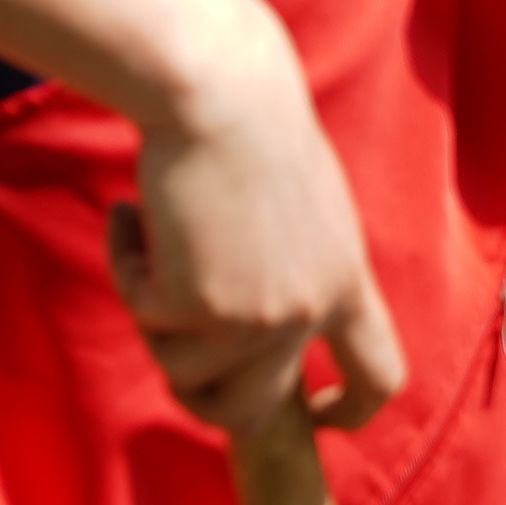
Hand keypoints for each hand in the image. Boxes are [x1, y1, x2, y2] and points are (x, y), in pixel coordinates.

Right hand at [112, 15, 409, 435]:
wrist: (218, 87)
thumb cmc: (251, 126)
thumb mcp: (306, 207)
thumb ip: (299, 269)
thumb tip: (256, 332)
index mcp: (348, 282)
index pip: (380, 376)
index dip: (353, 412)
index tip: (318, 417)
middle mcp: (310, 310)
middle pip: (254, 413)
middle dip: (201, 394)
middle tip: (167, 337)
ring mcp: (259, 316)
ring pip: (185, 375)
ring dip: (154, 318)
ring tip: (154, 243)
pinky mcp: (200, 306)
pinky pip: (143, 315)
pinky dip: (126, 267)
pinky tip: (133, 216)